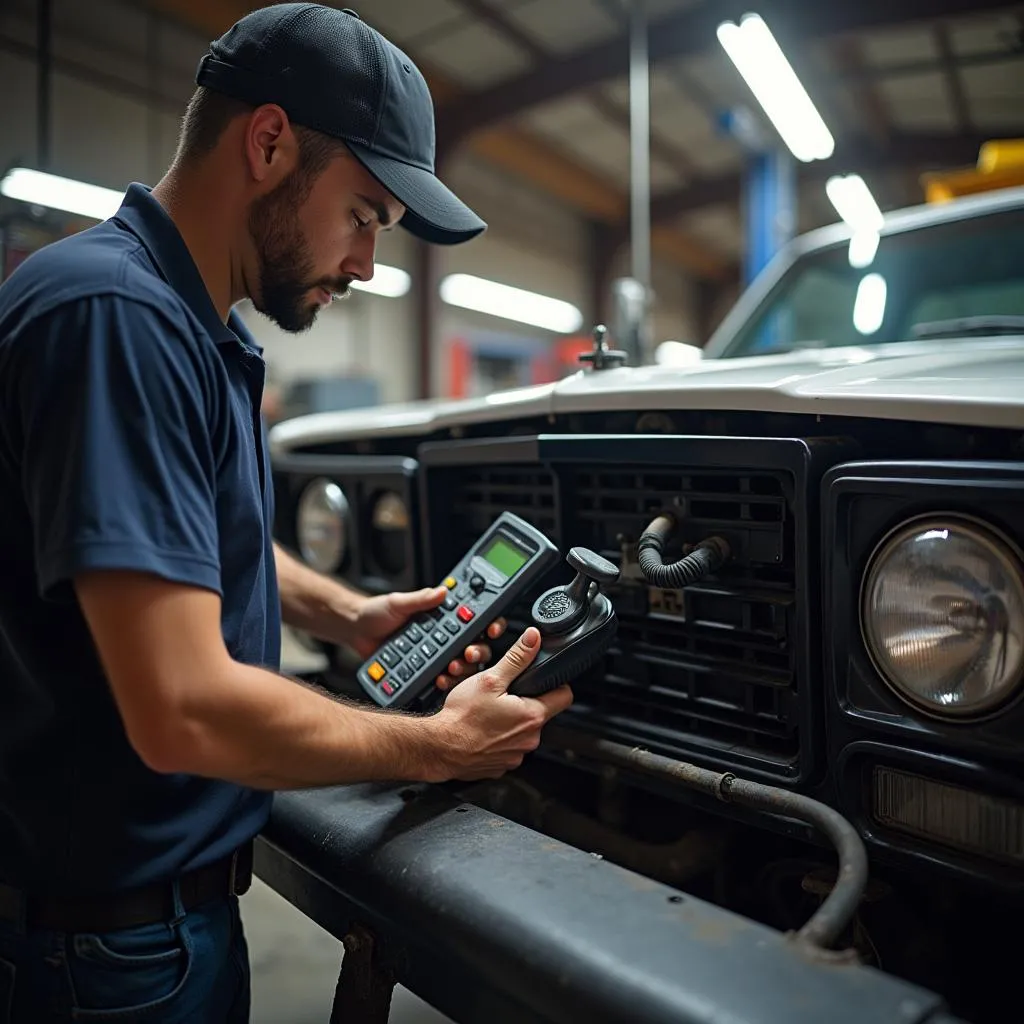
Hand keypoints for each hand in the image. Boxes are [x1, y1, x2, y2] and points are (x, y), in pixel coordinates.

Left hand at [350, 588, 506, 686]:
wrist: (356, 632)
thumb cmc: (378, 612)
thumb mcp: (398, 602)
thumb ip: (420, 598)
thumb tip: (440, 592)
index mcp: (443, 617)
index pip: (474, 619)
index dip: (488, 624)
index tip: (491, 628)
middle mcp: (444, 637)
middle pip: (474, 645)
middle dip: (477, 650)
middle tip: (469, 651)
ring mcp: (435, 656)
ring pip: (461, 665)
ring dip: (462, 669)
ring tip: (452, 668)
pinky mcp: (424, 672)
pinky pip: (441, 679)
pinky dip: (444, 682)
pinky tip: (440, 680)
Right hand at [429, 627, 572, 781]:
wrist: (439, 748)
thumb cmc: (462, 718)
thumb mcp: (490, 679)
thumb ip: (516, 658)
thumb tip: (533, 640)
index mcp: (532, 716)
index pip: (565, 696)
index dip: (556, 683)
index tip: (543, 680)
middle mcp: (529, 740)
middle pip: (540, 713)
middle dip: (525, 703)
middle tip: (504, 695)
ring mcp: (516, 755)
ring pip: (522, 731)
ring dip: (511, 722)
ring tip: (490, 713)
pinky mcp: (501, 765)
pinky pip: (507, 748)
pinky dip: (498, 739)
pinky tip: (483, 730)